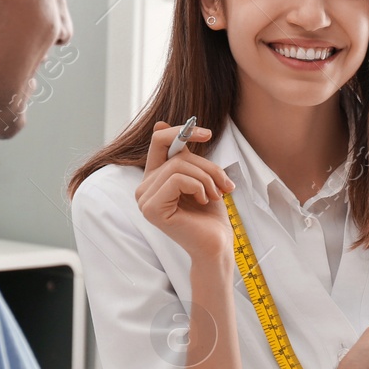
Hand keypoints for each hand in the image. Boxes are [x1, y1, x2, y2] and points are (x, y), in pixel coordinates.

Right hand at [134, 121, 234, 261]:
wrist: (217, 245)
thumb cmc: (210, 215)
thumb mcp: (199, 177)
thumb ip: (183, 155)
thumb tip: (158, 123)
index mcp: (154, 179)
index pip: (159, 141)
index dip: (181, 131)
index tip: (207, 134)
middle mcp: (144, 188)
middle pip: (176, 154)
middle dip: (207, 166)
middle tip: (225, 184)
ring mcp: (144, 200)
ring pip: (177, 166)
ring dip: (206, 178)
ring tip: (216, 194)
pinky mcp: (151, 209)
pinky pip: (176, 179)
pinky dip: (198, 186)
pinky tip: (203, 201)